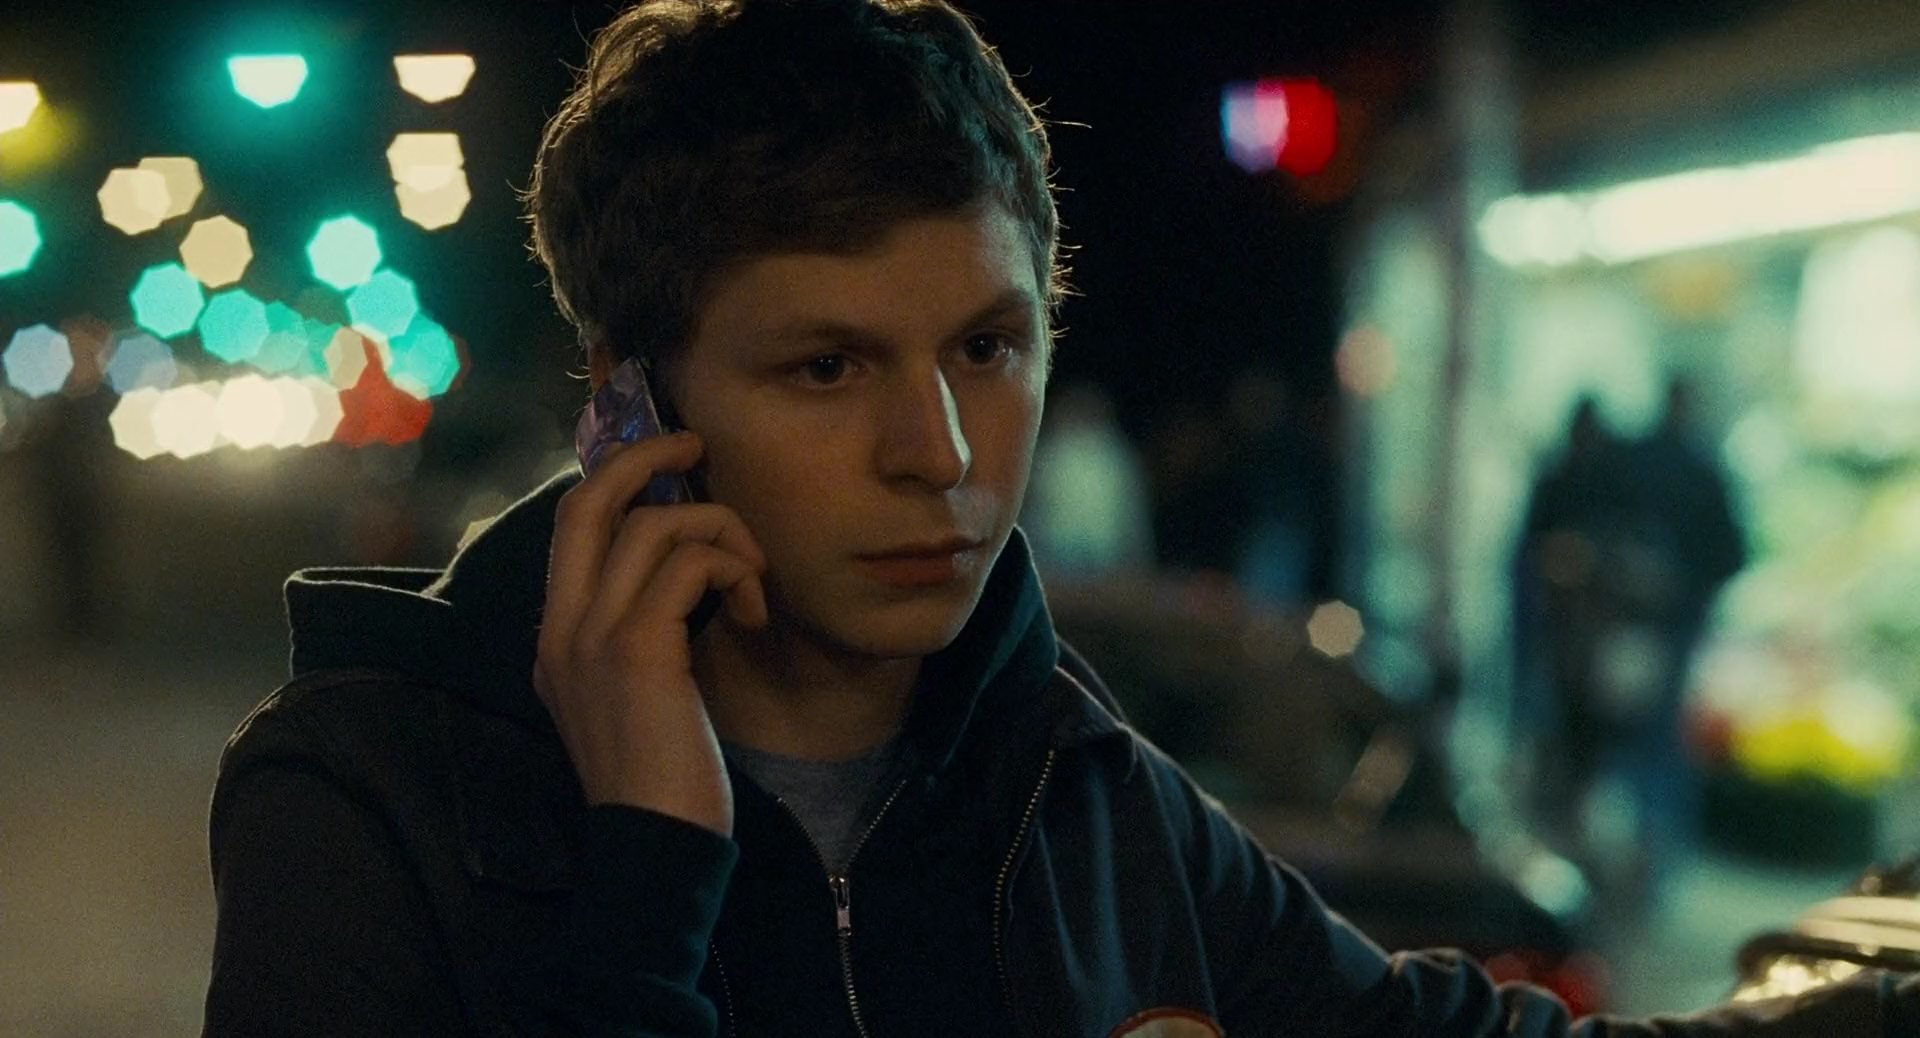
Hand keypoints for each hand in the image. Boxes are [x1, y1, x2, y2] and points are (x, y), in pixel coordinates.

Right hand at [534, 431, 767, 835]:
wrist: (655, 847)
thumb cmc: (665, 778)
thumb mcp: (644, 694)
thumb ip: (650, 631)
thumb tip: (697, 569)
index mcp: (557, 637)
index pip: (573, 525)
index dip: (620, 480)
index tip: (672, 467)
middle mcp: (560, 628)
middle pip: (587, 500)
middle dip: (645, 455)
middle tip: (697, 445)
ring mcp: (590, 637)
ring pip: (654, 525)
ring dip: (721, 532)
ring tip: (755, 579)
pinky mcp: (635, 649)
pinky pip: (690, 563)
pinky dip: (735, 569)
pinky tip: (757, 614)